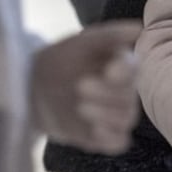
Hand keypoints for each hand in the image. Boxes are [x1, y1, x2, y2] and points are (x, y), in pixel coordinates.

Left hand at [31, 20, 142, 153]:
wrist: (33, 88)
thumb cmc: (61, 59)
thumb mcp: (82, 42)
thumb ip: (110, 35)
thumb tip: (138, 28)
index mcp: (122, 66)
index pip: (135, 70)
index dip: (125, 73)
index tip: (108, 71)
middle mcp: (123, 91)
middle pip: (129, 97)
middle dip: (105, 94)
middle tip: (80, 86)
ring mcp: (114, 116)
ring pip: (126, 120)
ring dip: (105, 114)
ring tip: (80, 106)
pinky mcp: (104, 137)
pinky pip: (119, 142)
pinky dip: (110, 138)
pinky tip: (93, 130)